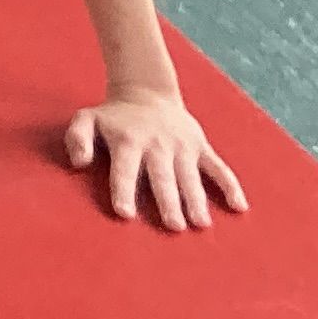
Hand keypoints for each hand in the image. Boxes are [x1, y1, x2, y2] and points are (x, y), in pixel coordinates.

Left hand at [65, 88, 248, 230]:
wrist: (146, 92)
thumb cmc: (114, 117)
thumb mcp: (87, 119)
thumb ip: (77, 138)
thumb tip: (78, 163)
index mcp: (128, 141)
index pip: (124, 169)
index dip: (123, 189)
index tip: (125, 213)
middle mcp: (157, 144)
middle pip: (162, 176)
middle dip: (167, 200)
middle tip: (173, 226)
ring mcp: (182, 146)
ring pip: (190, 175)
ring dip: (196, 199)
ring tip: (201, 223)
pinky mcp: (200, 147)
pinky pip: (218, 167)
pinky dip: (230, 185)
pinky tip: (239, 207)